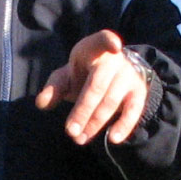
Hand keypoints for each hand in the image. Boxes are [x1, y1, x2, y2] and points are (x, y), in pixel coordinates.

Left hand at [35, 30, 152, 145]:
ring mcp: (128, 76)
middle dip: (83, 111)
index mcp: (94, 48)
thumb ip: (53, 87)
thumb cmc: (83, 73)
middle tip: (70, 131)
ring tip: (79, 139)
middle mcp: (115, 60)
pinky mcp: (138, 92)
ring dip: (94, 123)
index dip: (109, 42)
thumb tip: (42, 103)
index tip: (115, 46)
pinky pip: (133, 111)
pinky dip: (124, 125)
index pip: (102, 40)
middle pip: (97, 86)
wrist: (113, 74)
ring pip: (111, 102)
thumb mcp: (66, 75)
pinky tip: (113, 138)